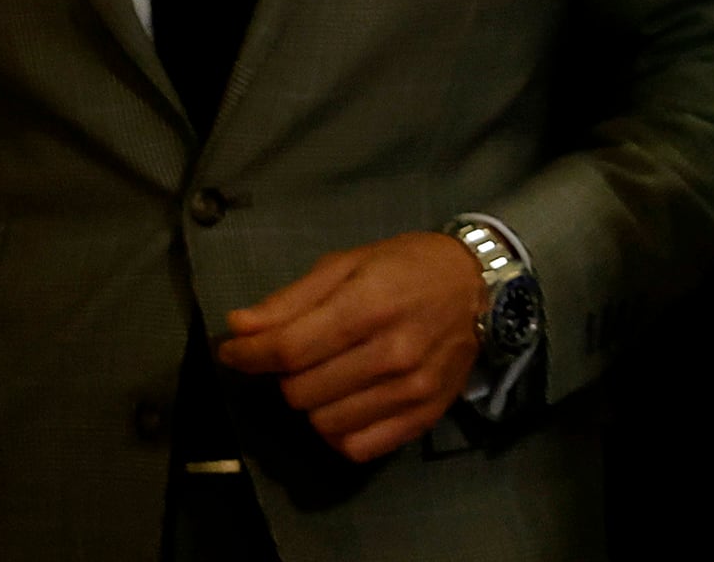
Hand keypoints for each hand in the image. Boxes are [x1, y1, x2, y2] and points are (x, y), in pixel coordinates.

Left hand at [215, 231, 485, 462]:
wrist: (481, 286)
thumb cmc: (407, 267)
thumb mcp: (348, 264)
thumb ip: (291, 300)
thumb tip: (238, 329)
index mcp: (370, 305)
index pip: (288, 350)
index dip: (247, 355)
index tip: (232, 351)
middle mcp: (393, 352)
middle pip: (299, 392)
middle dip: (286, 375)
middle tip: (301, 355)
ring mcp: (411, 390)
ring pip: (323, 424)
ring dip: (313, 404)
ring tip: (329, 377)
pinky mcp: (425, 416)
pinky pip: (357, 448)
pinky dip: (340, 431)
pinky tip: (348, 403)